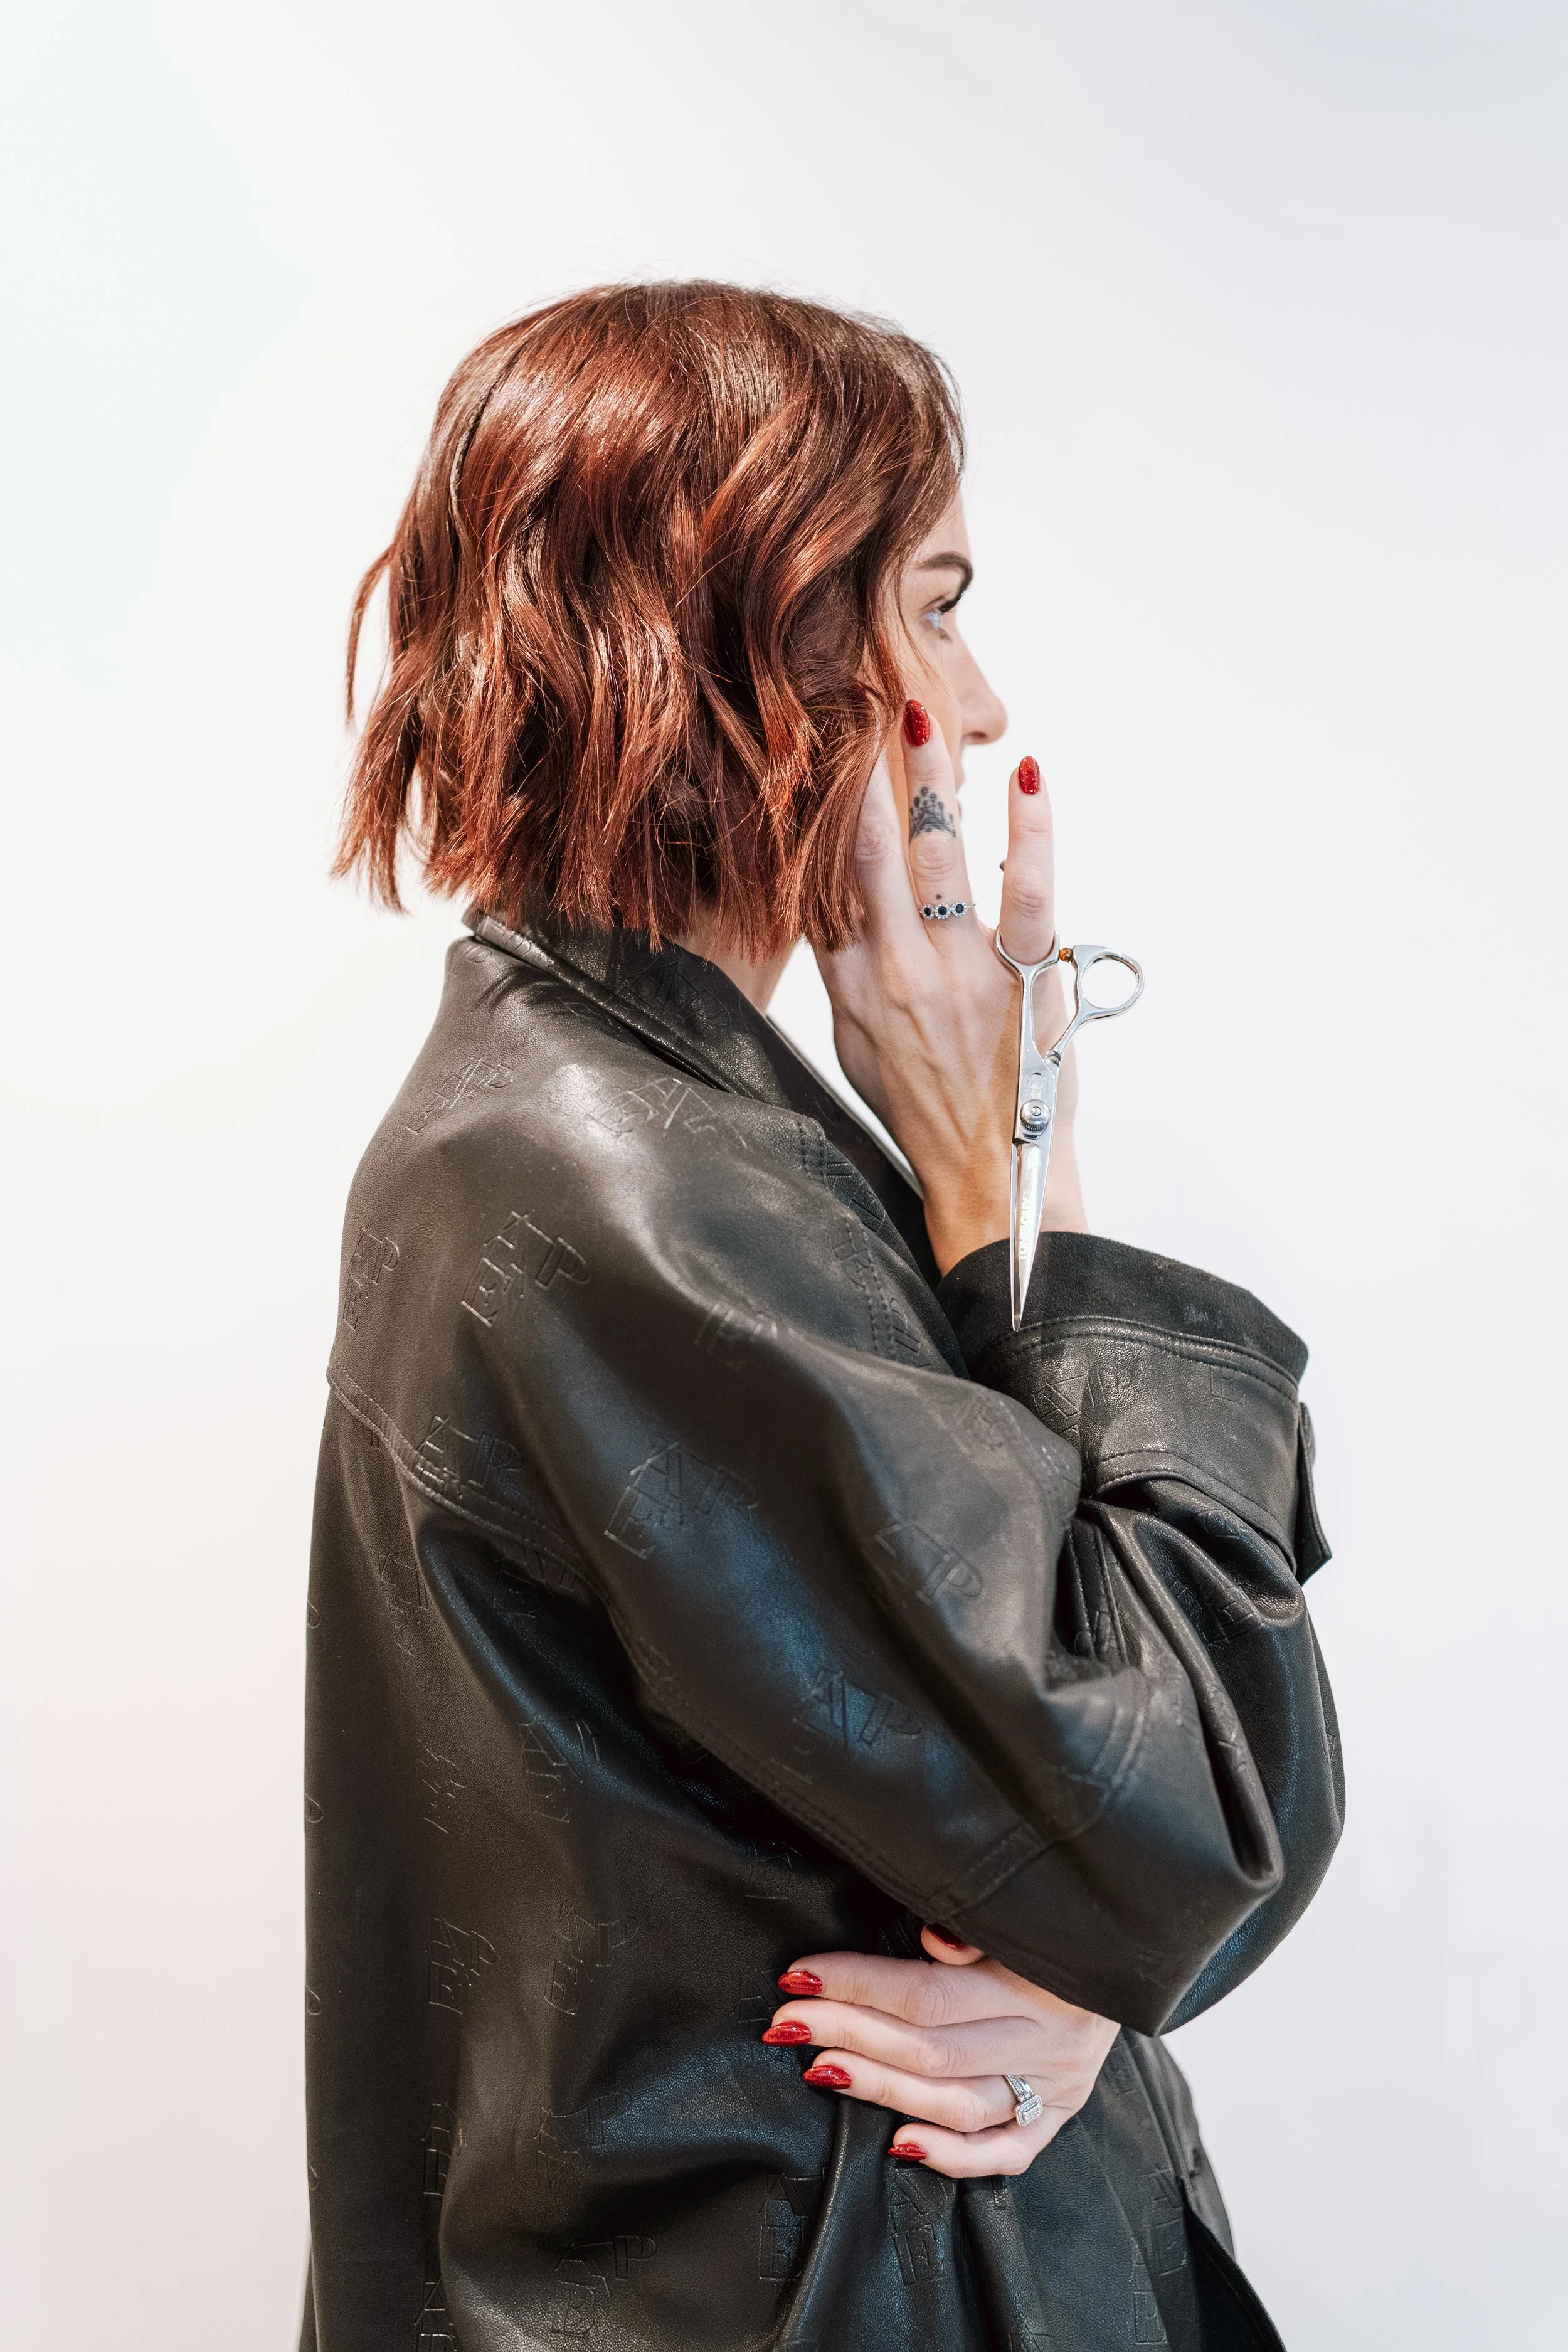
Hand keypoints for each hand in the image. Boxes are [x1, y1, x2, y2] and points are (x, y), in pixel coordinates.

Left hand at [765, 1926, 1118, 2177]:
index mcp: (1041, 1978)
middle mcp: (1051, 2038)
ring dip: (880, 2087)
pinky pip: (1007, 2153)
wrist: (1139, 1950)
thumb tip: (931, 1940)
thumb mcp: (1023, 1908)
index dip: (858, 1983)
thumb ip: (977, 1927)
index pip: (931, 1992)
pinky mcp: (1063, 2115)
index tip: (800, 1974)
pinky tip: (899, 2144)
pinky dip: (952, 2156)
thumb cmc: (1058, 1917)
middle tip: (789, 2022)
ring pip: (957, 2103)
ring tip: (822, 2067)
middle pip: (932, 2048)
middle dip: (849, 2031)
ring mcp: (1060, 2085)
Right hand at [816, 714, 1084, 1274]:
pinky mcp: (1026, 977)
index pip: (820, 882)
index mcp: (851, 986)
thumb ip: (845, 969)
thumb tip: (831, 907)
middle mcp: (896, 972)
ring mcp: (961, 973)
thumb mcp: (858, 1042)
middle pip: (868, 856)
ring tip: (919, 722)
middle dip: (861, 779)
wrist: (986, 1174)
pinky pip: (1026, 889)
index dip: (811, 816)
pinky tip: (1028, 775)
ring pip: (937, 860)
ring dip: (929, 784)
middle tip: (855, 710)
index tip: (804, 756)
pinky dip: (1029, 829)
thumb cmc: (923, 1106)